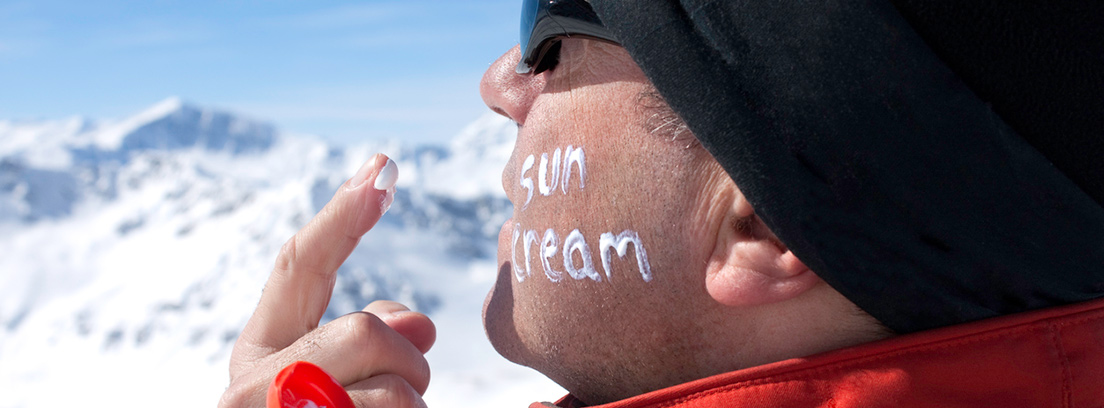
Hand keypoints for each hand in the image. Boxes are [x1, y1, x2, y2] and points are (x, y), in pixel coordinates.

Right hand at [219, 154, 435, 407]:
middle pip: (366, 332)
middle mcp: (249, 387)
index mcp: (258, 357)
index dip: (343, 217)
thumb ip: (368, 345)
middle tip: (402, 401)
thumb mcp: (340, 389)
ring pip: (396, 386)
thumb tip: (419, 324)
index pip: (299, 267)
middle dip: (408, 364)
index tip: (382, 168)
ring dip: (414, 406)